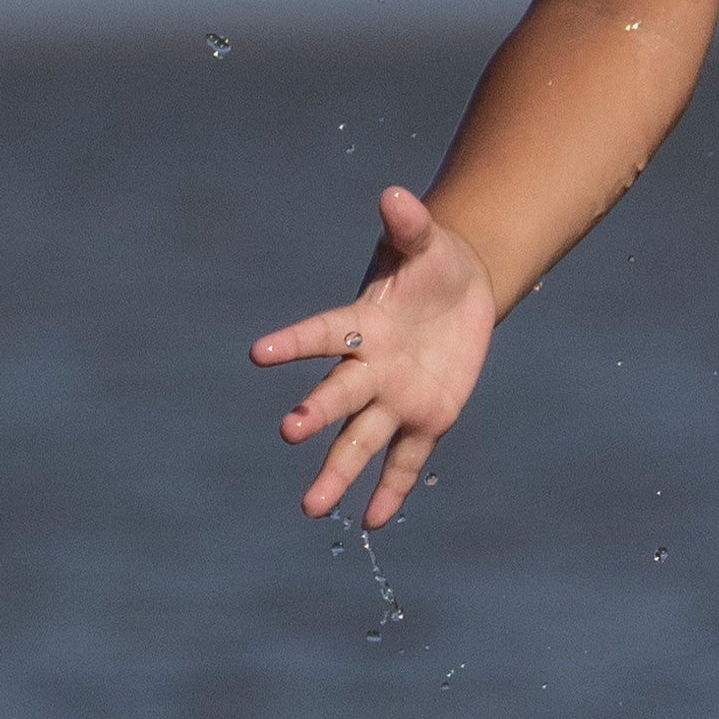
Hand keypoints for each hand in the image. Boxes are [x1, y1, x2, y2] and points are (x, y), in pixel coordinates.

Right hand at [247, 189, 502, 527]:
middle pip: (339, 394)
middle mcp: (369, 367)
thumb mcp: (425, 241)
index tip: (258, 353)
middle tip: (290, 432)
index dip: (294, 342)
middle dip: (317, 413)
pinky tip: (372, 523)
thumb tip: (395, 195)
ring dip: (337, 473)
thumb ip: (408, 224)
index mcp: (363, 323)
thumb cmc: (431, 261)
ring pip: (361, 440)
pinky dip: (391, 490)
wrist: (459, 290)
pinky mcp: (425, 419)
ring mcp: (394, 398)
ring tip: (312, 509)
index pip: (324, 333)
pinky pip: (406, 459)